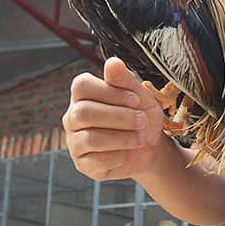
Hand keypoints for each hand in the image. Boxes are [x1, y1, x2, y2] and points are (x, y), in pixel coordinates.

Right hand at [63, 57, 167, 180]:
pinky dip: (118, 155)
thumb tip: (112, 62)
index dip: (110, 92)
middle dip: (119, 117)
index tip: (136, 99)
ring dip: (122, 138)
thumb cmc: (141, 115)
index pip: (81, 86)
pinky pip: (96, 160)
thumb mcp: (139, 95)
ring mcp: (75, 141)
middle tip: (142, 120)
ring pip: (89, 138)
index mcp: (83, 94)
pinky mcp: (83, 164)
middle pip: (84, 113)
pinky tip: (128, 152)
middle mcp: (73, 116)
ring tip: (140, 137)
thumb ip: (125, 79)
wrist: (151, 147)